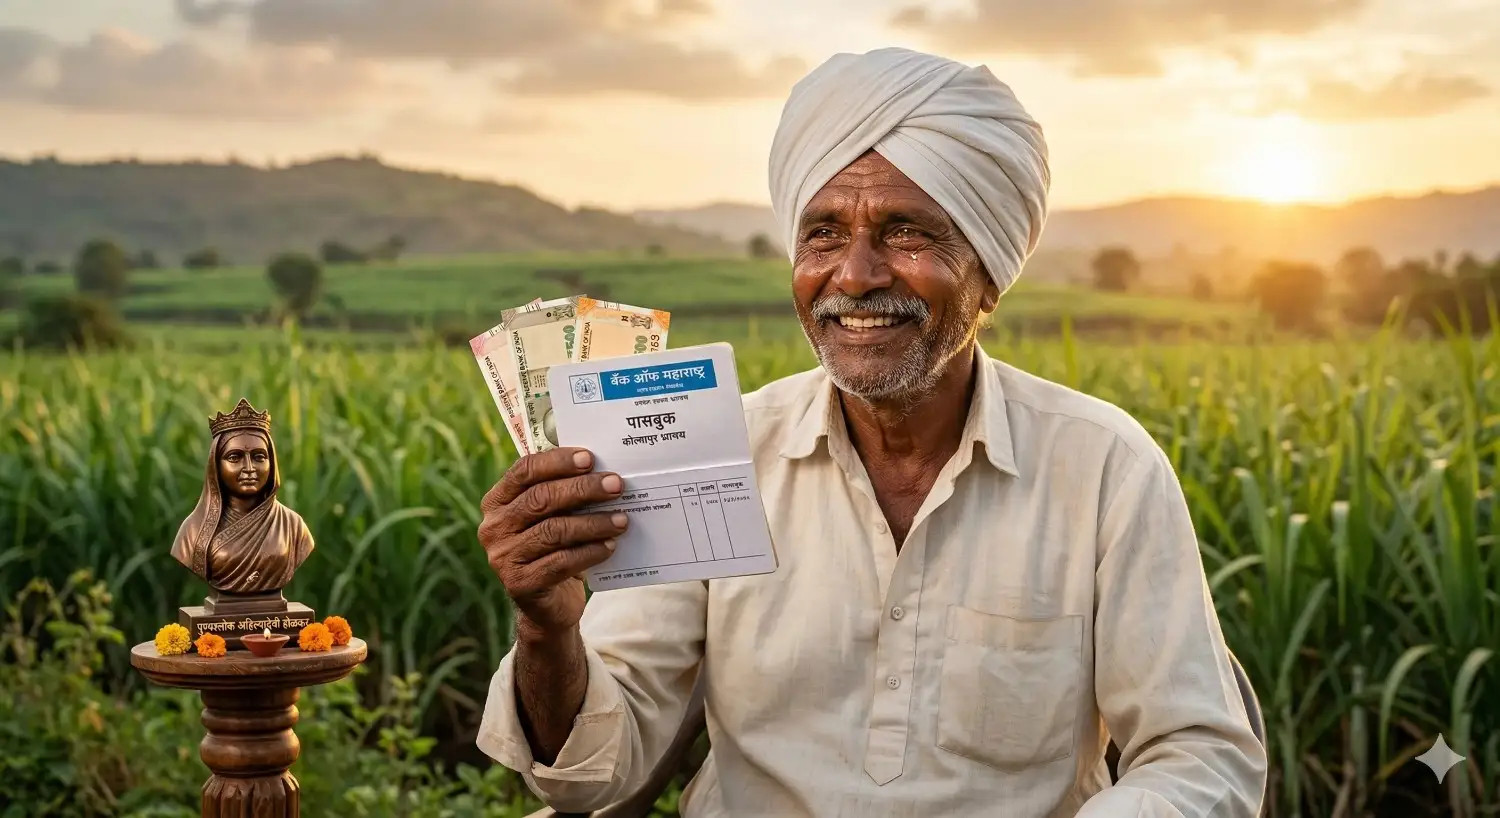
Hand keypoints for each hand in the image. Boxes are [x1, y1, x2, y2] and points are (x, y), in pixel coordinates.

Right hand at [479, 447, 627, 639]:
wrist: (547, 603)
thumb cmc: (554, 548)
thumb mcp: (553, 517)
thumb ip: (564, 493)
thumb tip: (602, 469)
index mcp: (497, 501)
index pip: (523, 471)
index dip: (557, 462)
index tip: (589, 459)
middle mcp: (494, 527)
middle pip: (540, 499)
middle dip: (582, 489)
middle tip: (616, 485)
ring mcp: (503, 557)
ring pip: (553, 531)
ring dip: (593, 523)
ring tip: (621, 520)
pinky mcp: (519, 584)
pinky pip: (560, 562)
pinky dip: (589, 552)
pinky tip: (610, 546)